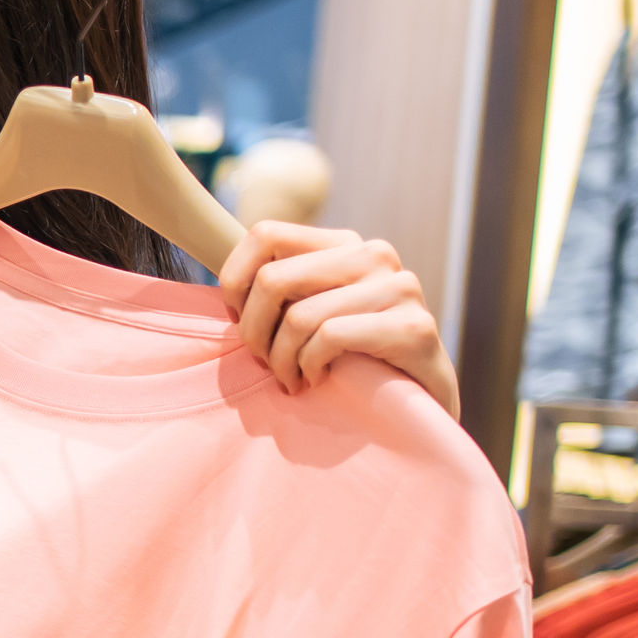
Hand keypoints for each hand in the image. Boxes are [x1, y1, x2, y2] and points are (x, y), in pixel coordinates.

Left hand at [216, 222, 458, 416]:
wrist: (420, 403)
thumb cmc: (350, 358)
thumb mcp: (308, 312)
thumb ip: (276, 289)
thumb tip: (217, 270)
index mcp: (343, 243)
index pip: (264, 234)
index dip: (235, 281)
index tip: (240, 322)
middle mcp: (374, 254)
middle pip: (273, 279)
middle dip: (254, 332)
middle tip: (265, 364)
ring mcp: (399, 287)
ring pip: (299, 316)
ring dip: (282, 360)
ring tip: (291, 379)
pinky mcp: (414, 326)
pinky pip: (330, 338)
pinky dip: (311, 366)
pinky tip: (318, 380)